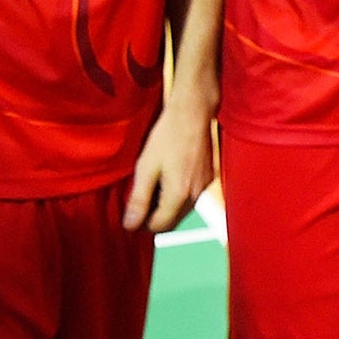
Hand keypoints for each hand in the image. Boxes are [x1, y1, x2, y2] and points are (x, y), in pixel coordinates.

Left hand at [123, 89, 216, 232]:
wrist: (193, 113)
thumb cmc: (168, 135)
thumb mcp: (146, 166)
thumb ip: (139, 199)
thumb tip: (130, 224)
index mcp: (179, 193)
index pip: (160, 226)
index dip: (142, 224)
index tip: (131, 215)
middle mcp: (195, 194)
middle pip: (173, 221)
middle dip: (155, 218)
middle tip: (139, 203)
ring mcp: (204, 185)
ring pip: (183, 210)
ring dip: (167, 207)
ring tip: (153, 188)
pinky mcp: (208, 176)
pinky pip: (191, 196)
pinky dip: (178, 195)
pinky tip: (168, 178)